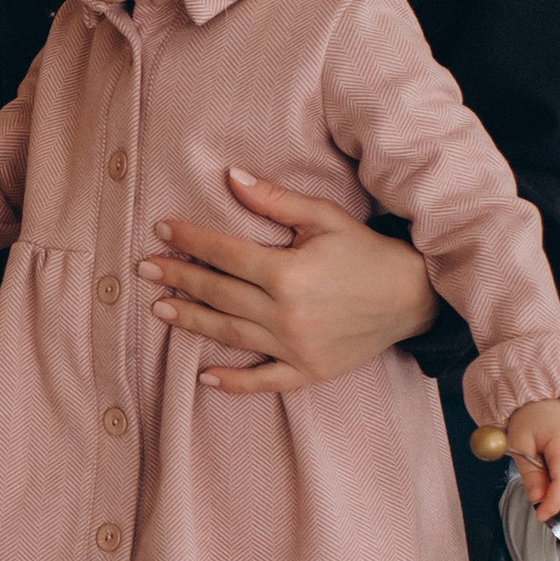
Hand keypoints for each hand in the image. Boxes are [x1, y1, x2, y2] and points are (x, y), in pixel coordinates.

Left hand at [144, 169, 437, 394]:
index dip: (190, 241)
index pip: (223, 254)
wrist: (415, 297)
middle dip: (178, 279)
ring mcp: (295, 348)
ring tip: (160, 309)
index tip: (161, 231)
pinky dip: (233, 382)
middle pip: (218, 294)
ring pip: (230, 334)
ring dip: (191, 322)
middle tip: (145, 269)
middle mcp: (285, 314)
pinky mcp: (308, 371)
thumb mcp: (325, 218)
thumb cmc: (369, 252)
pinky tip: (204, 378)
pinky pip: (263, 380)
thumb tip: (230, 177)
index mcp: (287, 273)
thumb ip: (274, 201)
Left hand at [505, 398, 559, 523]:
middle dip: (555, 500)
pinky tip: (552, 475)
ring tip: (541, 478)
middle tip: (535, 502)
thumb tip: (538, 499)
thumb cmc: (531, 418)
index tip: (541, 516)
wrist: (547, 402)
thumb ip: (530, 474)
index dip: (554, 504)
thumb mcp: (520, 444)